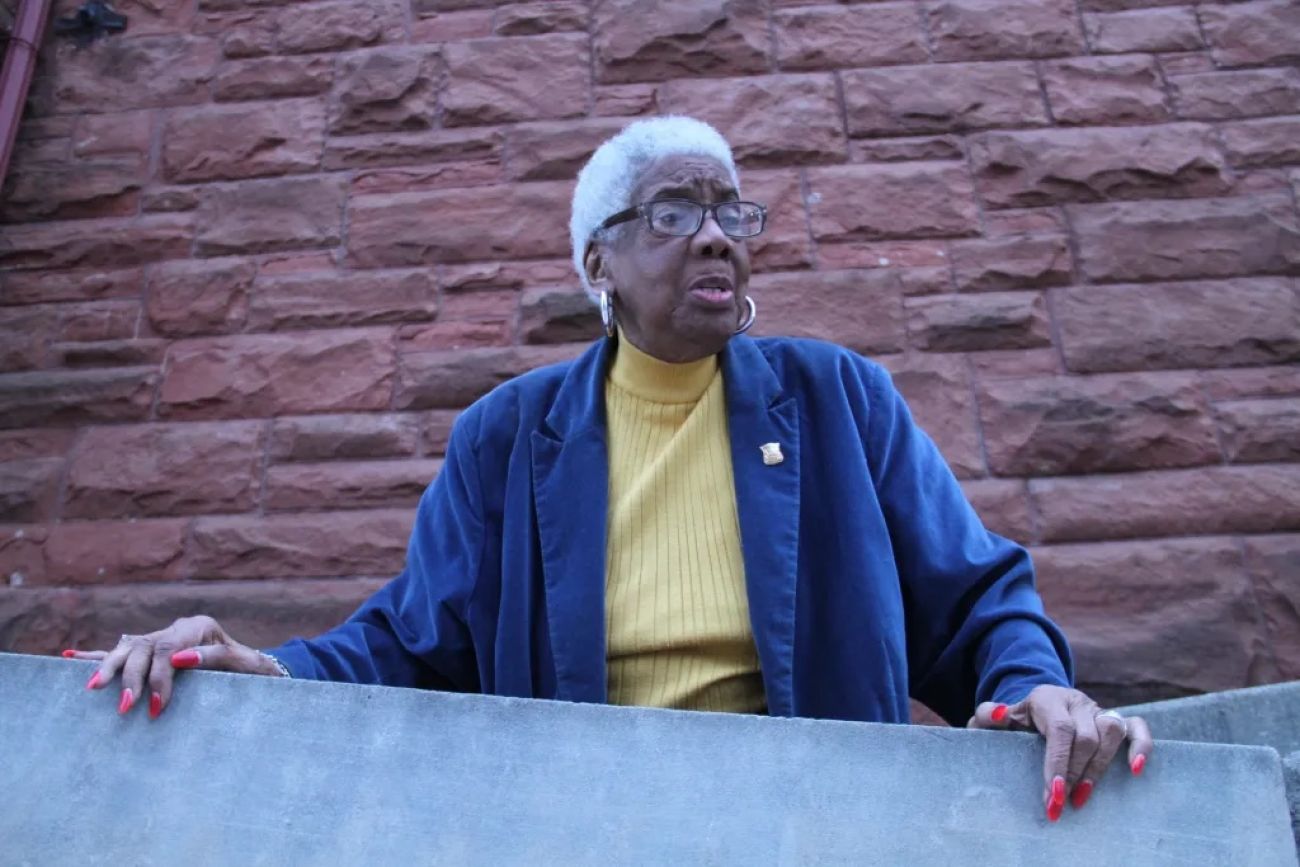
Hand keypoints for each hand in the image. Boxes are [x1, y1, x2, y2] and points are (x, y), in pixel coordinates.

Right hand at [61, 615, 283, 718]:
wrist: (255, 667)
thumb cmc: (251, 668)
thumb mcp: (243, 663)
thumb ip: (215, 658)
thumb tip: (180, 658)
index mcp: (198, 627)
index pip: (169, 650)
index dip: (160, 677)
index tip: (157, 705)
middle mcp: (176, 629)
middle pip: (143, 648)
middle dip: (130, 677)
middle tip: (123, 706)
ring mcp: (161, 638)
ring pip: (127, 648)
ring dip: (108, 667)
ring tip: (93, 687)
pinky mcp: (151, 651)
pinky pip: (120, 651)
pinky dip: (95, 656)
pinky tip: (69, 657)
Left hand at [967, 684, 1152, 821]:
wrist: (1043, 704)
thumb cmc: (1021, 719)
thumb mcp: (1002, 717)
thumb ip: (989, 716)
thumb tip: (991, 715)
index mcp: (1047, 699)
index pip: (1059, 729)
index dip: (1058, 763)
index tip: (1053, 795)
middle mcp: (1077, 702)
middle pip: (1086, 737)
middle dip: (1074, 775)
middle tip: (1060, 805)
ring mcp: (1099, 710)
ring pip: (1112, 732)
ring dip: (1099, 769)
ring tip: (1083, 797)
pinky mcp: (1118, 720)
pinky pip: (1138, 728)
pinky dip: (1141, 747)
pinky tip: (1135, 771)